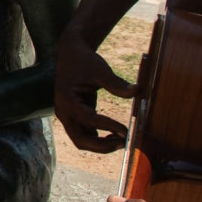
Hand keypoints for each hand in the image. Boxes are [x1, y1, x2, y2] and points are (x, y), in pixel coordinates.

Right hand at [53, 31, 136, 152]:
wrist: (71, 55)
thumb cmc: (84, 61)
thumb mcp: (101, 70)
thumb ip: (117, 84)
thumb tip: (138, 91)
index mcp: (66, 100)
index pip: (89, 119)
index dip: (109, 126)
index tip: (127, 130)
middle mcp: (63, 112)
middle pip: (80, 139)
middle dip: (102, 145)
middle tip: (125, 142)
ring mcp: (67, 116)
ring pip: (82, 140)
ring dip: (101, 145)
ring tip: (123, 140)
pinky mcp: (73, 117)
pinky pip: (85, 134)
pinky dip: (99, 139)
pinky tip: (116, 135)